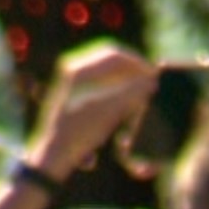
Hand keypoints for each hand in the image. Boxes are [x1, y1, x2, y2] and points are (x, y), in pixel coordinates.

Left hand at [25, 42, 157, 181]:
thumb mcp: (110, 112)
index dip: (138, 64)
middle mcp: (74, 70)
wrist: (53, 153)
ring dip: (126, 82)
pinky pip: (102, 86)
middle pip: (111, 62)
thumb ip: (133, 93)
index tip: (156, 77)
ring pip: (108, 74)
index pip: (116, 55)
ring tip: (140, 98)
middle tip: (151, 85)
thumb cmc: (80, 132)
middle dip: (133, 72)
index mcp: (79, 68)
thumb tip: (151, 80)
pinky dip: (117, 92)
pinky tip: (125, 107)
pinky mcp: (74, 95)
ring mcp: (72, 82)